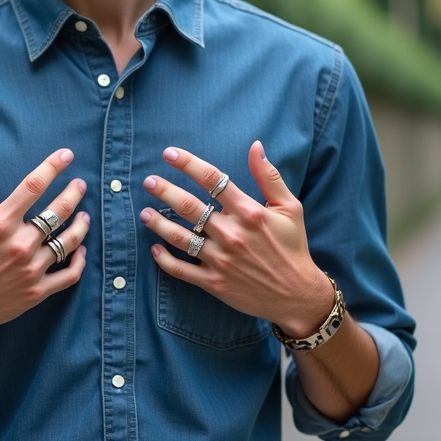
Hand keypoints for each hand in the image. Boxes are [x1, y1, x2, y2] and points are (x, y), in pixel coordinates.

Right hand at [0, 144, 89, 341]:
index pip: (34, 185)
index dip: (53, 166)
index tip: (67, 155)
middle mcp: (19, 244)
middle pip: (59, 211)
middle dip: (74, 193)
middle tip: (80, 185)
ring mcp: (31, 269)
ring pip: (69, 242)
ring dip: (81, 225)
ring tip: (85, 215)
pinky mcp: (37, 291)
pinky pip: (69, 275)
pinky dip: (79, 261)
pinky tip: (80, 249)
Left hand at [139, 141, 333, 336]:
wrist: (298, 295)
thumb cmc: (292, 246)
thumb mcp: (289, 208)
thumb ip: (269, 176)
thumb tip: (256, 146)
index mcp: (249, 212)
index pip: (213, 180)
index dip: (188, 164)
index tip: (169, 153)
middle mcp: (232, 234)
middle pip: (189, 206)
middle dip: (164, 191)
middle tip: (148, 181)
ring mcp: (221, 260)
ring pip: (180, 238)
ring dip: (158, 223)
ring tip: (143, 212)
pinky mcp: (215, 283)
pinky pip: (181, 270)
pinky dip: (164, 260)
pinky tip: (154, 248)